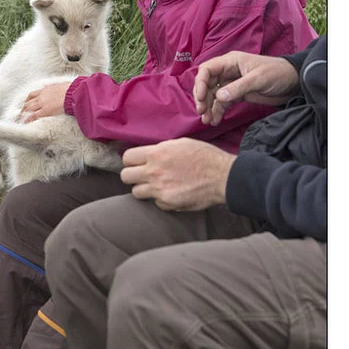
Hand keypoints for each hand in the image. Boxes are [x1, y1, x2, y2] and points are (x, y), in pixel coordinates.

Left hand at [21, 81, 72, 121]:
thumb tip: (59, 90)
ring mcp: (42, 103)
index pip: (32, 94)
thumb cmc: (70, 89)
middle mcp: (42, 95)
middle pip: (29, 101)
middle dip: (24, 107)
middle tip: (22, 112)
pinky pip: (34, 115)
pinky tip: (26, 122)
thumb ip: (56, 89)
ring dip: (24, 112)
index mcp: (45, 89)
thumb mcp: (61, 86)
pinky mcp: (45, 110)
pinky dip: (28, 119)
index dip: (28, 99)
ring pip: (29, 108)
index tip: (26, 102)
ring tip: (21, 117)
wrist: (72, 93)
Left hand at [120, 138, 235, 210]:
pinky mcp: (168, 203)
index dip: (131, 161)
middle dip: (132, 176)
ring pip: (136, 192)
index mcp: (156, 154)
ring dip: (145, 189)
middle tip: (142, 176)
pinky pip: (156, 203)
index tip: (136, 163)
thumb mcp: (180, 144)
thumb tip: (150, 154)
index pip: (127, 158)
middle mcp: (154, 171)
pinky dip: (162, 200)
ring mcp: (159, 189)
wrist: (222, 176)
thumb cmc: (205, 157)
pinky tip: (173, 193)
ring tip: (157, 186)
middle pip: (125, 176)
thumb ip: (161, 150)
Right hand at [193, 51, 299, 125]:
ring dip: (209, 107)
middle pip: (207, 84)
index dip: (200, 83)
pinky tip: (216, 120)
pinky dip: (218, 111)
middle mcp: (228, 71)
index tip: (200, 98)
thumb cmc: (277, 73)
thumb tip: (218, 97)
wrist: (294, 82)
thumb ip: (238, 88)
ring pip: (213, 95)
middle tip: (203, 113)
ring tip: (208, 121)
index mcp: (230, 62)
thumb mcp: (257, 79)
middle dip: (203, 98)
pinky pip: (223, 103)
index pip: (207, 70)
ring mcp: (232, 83)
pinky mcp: (238, 94)